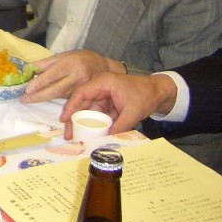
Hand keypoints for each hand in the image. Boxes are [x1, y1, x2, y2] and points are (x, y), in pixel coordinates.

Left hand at [21, 50, 121, 103]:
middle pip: (56, 89)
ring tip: (29, 101)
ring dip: (45, 100)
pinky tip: (45, 106)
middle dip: (39, 96)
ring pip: (61, 97)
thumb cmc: (79, 58)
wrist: (103, 66)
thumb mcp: (63, 55)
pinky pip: (69, 102)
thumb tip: (28, 69)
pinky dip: (57, 105)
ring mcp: (82, 88)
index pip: (52, 75)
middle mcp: (77, 77)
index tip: (27, 89)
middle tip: (24, 100)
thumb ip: (46, 63)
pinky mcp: (86, 96)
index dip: (39, 83)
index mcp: (70, 64)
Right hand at [60, 71, 178, 138]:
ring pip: (87, 109)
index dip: (71, 106)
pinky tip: (88, 134)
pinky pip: (96, 114)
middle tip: (67, 134)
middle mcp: (99, 87)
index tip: (64, 119)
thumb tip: (107, 140)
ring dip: (82, 122)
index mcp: (103, 82)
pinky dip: (93, 123)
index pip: (81, 93)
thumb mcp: (133, 111)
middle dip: (73, 118)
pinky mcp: (106, 102)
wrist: (157, 91)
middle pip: (81, 102)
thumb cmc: (145, 95)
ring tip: (75, 136)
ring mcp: (102, 95)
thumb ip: (120, 125)